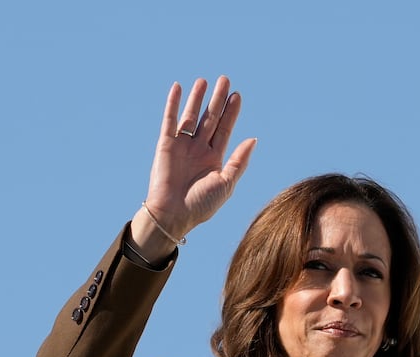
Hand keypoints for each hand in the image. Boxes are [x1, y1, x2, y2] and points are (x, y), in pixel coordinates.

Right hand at [131, 76, 255, 258]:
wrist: (174, 214)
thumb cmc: (201, 204)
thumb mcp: (226, 183)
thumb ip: (239, 161)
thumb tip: (253, 139)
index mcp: (214, 159)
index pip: (225, 129)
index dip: (231, 112)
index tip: (237, 95)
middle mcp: (199, 149)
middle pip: (210, 118)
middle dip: (217, 100)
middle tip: (225, 80)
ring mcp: (182, 145)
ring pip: (191, 116)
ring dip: (197, 98)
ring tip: (204, 81)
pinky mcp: (166, 144)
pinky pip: (170, 120)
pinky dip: (173, 104)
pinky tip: (178, 88)